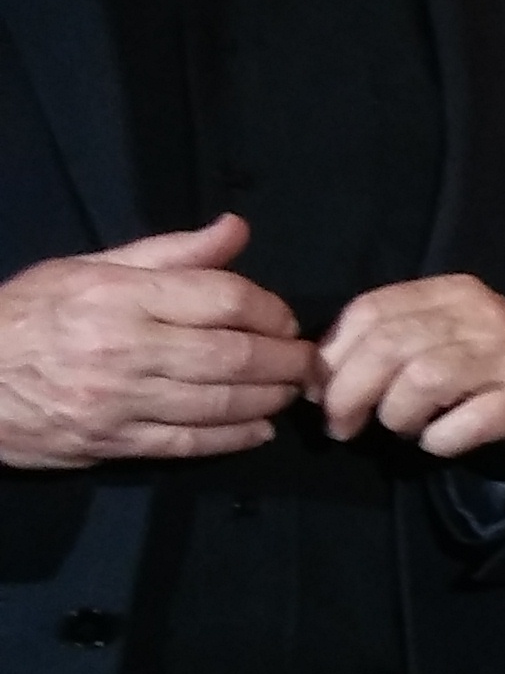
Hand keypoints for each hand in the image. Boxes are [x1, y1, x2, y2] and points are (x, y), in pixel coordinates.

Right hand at [0, 216, 312, 467]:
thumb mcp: (87, 267)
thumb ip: (169, 252)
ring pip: (217, 403)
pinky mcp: (108, 443)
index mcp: (121, 296)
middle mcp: (124, 348)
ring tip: (290, 391)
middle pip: (232, 355)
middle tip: (307, 361)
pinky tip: (259, 430)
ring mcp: (117, 401)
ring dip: (268, 398)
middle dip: (283, 360)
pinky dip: (232, 439)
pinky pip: (186, 444)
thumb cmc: (26, 314)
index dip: (268, 308)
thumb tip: (236, 229)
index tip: (284, 318)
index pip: (221, 298)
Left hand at [314, 275, 504, 459]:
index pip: (372, 309)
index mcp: (452, 291)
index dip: (333, 356)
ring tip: (401, 430)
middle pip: (391, 345)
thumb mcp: (427, 345)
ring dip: (397, 416)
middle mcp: (486, 313)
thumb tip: (315, 379)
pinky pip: (467, 422)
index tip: (318, 395)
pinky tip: (439, 442)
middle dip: (350, 394)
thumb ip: (378, 347)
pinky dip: (440, 439)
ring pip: (424, 379)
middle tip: (342, 429)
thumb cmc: (477, 377)